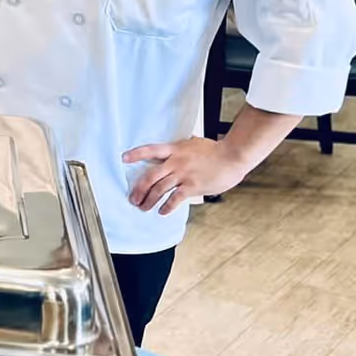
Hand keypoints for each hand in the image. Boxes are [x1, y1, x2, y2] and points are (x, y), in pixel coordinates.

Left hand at [122, 135, 252, 213]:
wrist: (232, 156)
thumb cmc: (216, 150)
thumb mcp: (194, 143)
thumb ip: (182, 147)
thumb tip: (179, 146)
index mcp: (174, 149)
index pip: (150, 150)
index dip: (136, 154)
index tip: (123, 158)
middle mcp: (175, 162)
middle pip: (150, 176)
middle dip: (139, 189)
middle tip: (132, 198)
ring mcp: (183, 174)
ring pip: (159, 189)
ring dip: (149, 200)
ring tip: (143, 208)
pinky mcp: (192, 186)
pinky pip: (175, 199)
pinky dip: (167, 206)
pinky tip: (162, 211)